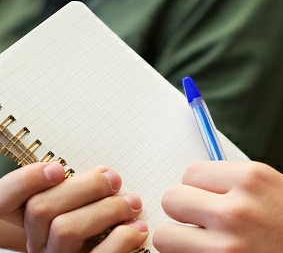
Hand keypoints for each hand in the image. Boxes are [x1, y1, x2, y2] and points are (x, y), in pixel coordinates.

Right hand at [0, 163, 147, 252]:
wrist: (106, 248)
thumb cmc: (100, 221)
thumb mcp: (83, 203)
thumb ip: (80, 188)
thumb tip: (103, 173)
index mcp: (30, 220)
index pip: (3, 200)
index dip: (24, 181)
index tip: (57, 169)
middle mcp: (36, 242)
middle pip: (40, 208)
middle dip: (85, 187)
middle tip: (115, 180)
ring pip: (66, 229)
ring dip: (107, 209)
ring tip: (132, 204)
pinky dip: (124, 237)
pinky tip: (138, 228)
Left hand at [157, 161, 282, 252]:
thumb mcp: (278, 188)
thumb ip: (239, 185)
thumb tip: (197, 186)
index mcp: (252, 178)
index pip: (191, 173)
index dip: (198, 187)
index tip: (208, 198)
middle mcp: (235, 208)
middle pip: (173, 200)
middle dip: (184, 212)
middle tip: (202, 223)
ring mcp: (226, 247)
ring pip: (165, 238)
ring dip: (181, 241)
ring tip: (205, 243)